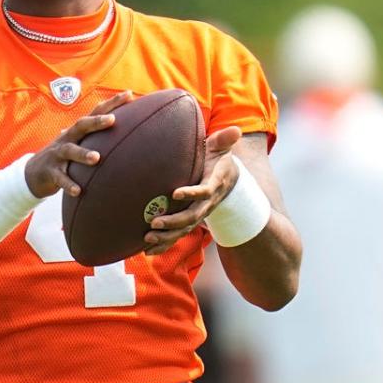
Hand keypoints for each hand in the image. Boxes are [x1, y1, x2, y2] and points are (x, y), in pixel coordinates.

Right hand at [24, 90, 132, 197]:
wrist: (32, 173)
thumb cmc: (63, 157)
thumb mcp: (77, 143)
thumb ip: (94, 136)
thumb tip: (121, 127)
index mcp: (76, 132)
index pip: (94, 113)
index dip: (111, 104)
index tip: (129, 94)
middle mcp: (67, 139)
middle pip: (81, 126)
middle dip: (96, 122)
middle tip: (112, 120)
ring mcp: (57, 155)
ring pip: (70, 151)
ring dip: (83, 154)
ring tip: (96, 158)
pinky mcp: (50, 172)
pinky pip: (60, 178)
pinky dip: (68, 184)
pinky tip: (78, 191)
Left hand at [143, 125, 242, 254]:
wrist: (227, 179)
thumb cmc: (218, 158)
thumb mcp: (222, 147)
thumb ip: (225, 139)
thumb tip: (236, 130)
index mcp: (214, 183)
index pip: (205, 191)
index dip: (192, 193)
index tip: (175, 193)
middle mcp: (207, 203)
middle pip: (192, 216)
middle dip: (174, 221)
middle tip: (154, 222)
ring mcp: (199, 213)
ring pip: (184, 229)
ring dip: (166, 237)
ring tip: (147, 239)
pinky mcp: (191, 220)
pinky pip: (178, 235)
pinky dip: (164, 245)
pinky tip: (147, 251)